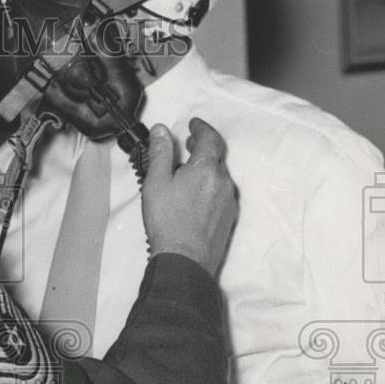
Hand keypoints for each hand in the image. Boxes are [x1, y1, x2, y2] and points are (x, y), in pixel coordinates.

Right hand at [142, 119, 237, 274]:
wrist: (185, 259)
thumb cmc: (168, 223)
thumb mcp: (156, 182)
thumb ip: (160, 153)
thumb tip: (161, 131)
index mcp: (206, 169)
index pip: (210, 138)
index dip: (201, 128)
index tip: (194, 124)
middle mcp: (223, 182)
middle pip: (216, 157)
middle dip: (202, 147)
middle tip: (188, 143)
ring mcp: (228, 201)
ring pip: (219, 176)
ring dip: (205, 169)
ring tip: (186, 173)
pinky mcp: (228, 217)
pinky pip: (220, 193)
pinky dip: (209, 186)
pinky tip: (193, 196)